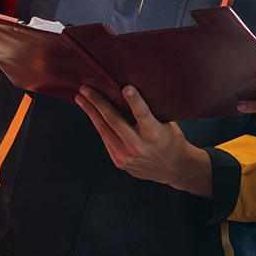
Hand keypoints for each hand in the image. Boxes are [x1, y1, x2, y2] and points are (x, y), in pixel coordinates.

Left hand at [75, 85, 212, 196]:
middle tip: (85, 89)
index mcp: (155, 134)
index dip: (134, 100)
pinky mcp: (120, 162)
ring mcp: (127, 156)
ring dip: (91, 113)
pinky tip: (92, 115)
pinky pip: (106, 140)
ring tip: (81, 99)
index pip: (143, 114)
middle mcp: (139, 146)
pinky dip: (99, 125)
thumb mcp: (167, 123)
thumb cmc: (170, 139)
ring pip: (104, 130)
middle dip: (97, 103)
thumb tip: (128, 91)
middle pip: (114, 120)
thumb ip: (150, 111)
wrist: (174, 168)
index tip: (125, 87)